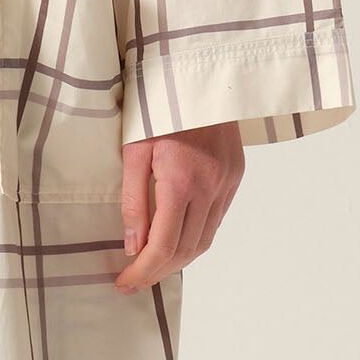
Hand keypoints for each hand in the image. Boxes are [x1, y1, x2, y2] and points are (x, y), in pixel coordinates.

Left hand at [114, 119, 245, 290]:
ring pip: (204, 240)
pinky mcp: (235, 177)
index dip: (143, 271)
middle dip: (157, 272)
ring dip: (178, 260)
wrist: (199, 76)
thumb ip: (133, 201)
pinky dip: (195, 238)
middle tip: (133, 281)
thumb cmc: (158, 108)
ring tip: (152, 267)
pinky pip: (215, 220)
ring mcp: (227, 183)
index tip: (123, 283)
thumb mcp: (133, 150)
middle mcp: (211, 186)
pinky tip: (176, 241)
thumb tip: (133, 246)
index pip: (163, 245)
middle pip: (186, 250)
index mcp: (181, 180)